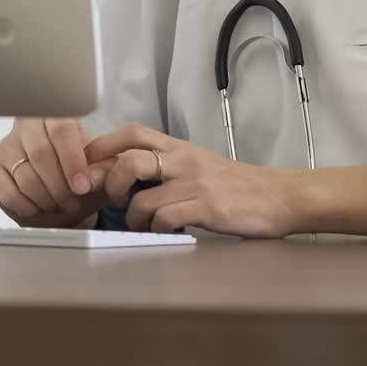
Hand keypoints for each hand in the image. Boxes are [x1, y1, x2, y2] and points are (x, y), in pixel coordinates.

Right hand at [0, 118, 115, 227]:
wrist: (65, 191)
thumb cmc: (83, 173)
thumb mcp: (100, 167)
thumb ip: (102, 168)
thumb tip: (92, 178)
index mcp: (56, 114)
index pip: (61, 130)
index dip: (73, 161)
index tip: (82, 187)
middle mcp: (27, 126)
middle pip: (40, 153)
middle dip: (60, 185)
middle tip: (73, 201)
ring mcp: (6, 146)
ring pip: (24, 175)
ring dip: (46, 198)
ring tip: (60, 205)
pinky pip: (8, 193)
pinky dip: (28, 207)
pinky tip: (40, 208)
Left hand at [85, 124, 301, 237]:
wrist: (279, 197)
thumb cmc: (238, 187)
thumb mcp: (199, 168)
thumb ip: (166, 168)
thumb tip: (122, 177)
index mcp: (180, 148)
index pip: (132, 133)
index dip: (102, 146)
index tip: (87, 165)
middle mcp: (185, 160)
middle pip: (129, 158)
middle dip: (110, 181)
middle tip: (114, 199)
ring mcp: (195, 183)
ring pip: (142, 197)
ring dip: (134, 218)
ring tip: (144, 226)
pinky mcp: (207, 207)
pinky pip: (165, 219)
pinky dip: (158, 230)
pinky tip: (169, 232)